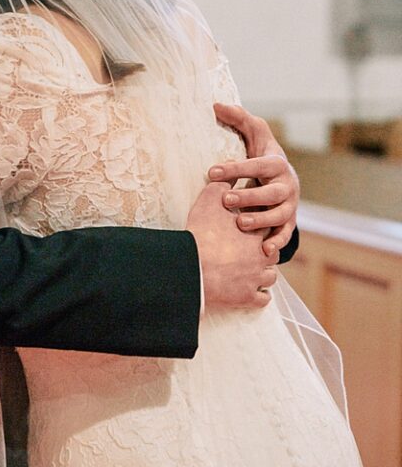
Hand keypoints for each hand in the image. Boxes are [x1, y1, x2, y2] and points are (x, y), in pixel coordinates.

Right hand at [186, 181, 276, 308]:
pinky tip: (253, 289)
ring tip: (254, 267)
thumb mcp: (210, 198)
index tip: (251, 219)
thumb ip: (225, 182)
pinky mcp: (248, 298)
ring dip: (264, 272)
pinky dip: (260, 294)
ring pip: (270, 276)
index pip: (268, 223)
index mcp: (257, 231)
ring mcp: (256, 279)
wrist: (193, 266)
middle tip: (255, 245)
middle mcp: (262, 256)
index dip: (260, 220)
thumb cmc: (202, 232)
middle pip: (272, 251)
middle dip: (266, 248)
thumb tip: (233, 168)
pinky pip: (263, 298)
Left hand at [210, 103, 299, 257]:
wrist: (283, 177)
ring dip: (261, 221)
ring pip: (279, 215)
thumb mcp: (254, 133)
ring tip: (240, 223)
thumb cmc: (263, 153)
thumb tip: (216, 104)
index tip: (211, 171)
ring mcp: (290, 205)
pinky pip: (285, 234)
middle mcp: (287, 185)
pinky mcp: (289, 222)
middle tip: (225, 199)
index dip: (236, 168)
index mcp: (276, 163)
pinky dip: (277, 242)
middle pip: (271, 193)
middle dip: (249, 196)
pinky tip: (264, 251)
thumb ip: (238, 118)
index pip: (257, 165)